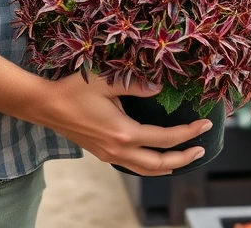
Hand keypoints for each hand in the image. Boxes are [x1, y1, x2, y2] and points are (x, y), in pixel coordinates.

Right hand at [35, 73, 211, 175]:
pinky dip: (151, 165)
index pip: (165, 138)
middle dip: (184, 158)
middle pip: (159, 164)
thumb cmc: (73, 90)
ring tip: (185, 157)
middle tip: (202, 149)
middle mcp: (118, 149)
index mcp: (123, 133)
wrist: (45, 106)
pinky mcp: (102, 154)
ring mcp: (109, 155)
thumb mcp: (106, 80)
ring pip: (146, 171)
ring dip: (168, 166)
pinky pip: (133, 166)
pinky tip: (157, 155)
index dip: (189, 133)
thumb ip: (136, 84)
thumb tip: (161, 87)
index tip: (206, 125)